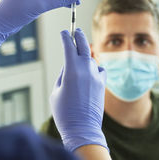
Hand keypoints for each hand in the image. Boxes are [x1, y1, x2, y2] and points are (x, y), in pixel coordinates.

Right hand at [50, 28, 107, 151]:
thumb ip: (63, 75)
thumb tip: (69, 65)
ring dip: (85, 56)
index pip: (69, 46)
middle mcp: (86, 70)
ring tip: (79, 55)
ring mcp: (96, 76)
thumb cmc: (64, 113)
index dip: (65, 37)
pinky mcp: (103, 84)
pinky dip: (95, 68)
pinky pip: (100, 70)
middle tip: (76, 30)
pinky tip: (91, 71)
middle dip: (79, 36)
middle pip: (83, 46)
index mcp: (71, 70)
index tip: (63, 32)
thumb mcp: (56, 91)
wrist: (83, 129)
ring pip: (91, 59)